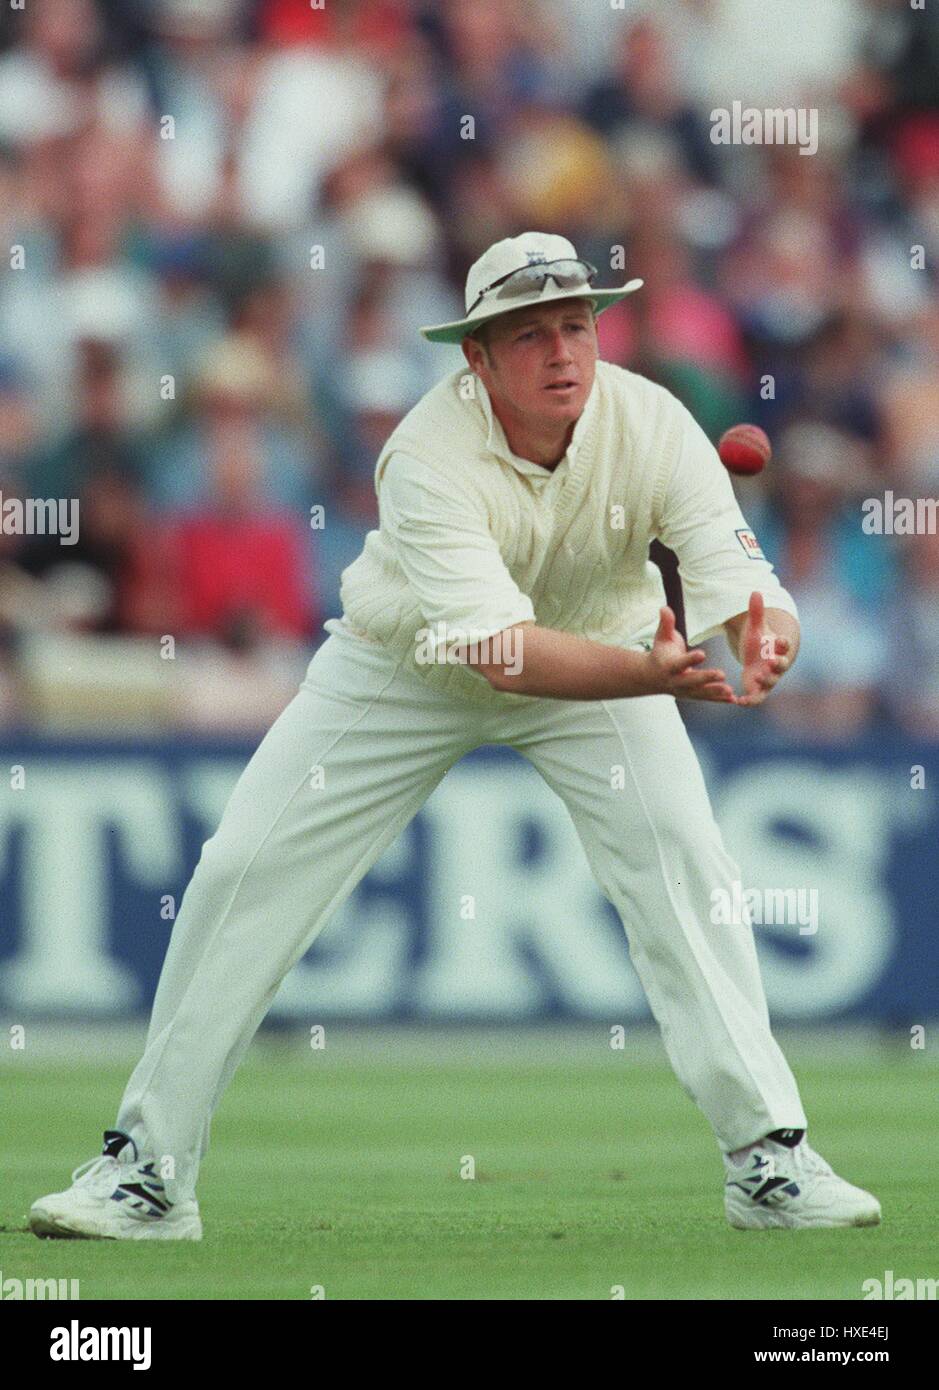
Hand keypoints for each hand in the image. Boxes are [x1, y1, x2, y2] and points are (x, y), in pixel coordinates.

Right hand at [646, 606, 734, 702]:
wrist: (652, 677)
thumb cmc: (660, 652)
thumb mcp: (662, 637)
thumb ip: (666, 623)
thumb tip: (665, 607)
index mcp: (669, 666)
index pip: (680, 663)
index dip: (690, 659)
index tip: (702, 653)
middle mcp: (676, 681)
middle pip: (691, 681)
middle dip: (706, 678)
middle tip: (722, 674)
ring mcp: (684, 691)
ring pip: (700, 693)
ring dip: (715, 692)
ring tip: (730, 691)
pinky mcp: (692, 696)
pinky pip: (706, 698)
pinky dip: (719, 700)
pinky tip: (733, 700)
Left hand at [735, 591, 791, 706]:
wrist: (761, 661)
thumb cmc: (760, 643)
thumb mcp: (756, 628)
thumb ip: (756, 612)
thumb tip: (755, 591)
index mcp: (777, 649)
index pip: (784, 645)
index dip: (782, 643)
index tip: (779, 639)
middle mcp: (776, 665)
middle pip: (781, 665)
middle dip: (777, 664)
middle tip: (772, 661)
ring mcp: (769, 678)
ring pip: (770, 682)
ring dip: (765, 681)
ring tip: (757, 678)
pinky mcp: (758, 690)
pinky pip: (757, 698)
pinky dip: (749, 701)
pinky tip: (738, 701)